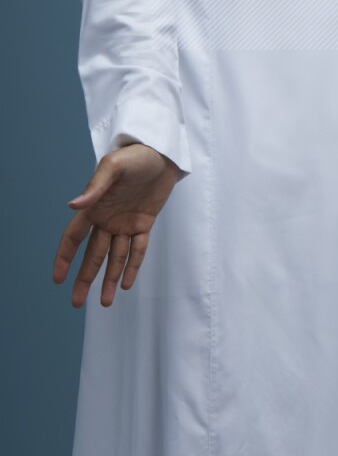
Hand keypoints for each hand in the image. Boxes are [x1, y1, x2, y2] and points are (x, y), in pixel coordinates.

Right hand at [52, 143, 180, 308]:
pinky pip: (138, 249)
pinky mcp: (144, 223)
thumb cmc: (135, 155)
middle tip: (77, 303)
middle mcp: (107, 219)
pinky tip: (127, 283)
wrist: (163, 152)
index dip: (64, 257)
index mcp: (94, 207)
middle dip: (85, 278)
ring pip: (115, 257)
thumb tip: (72, 206)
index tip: (57, 279)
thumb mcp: (113, 167)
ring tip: (106, 303)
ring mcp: (125, 223)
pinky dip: (133, 266)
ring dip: (110, 279)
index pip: (74, 236)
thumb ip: (95, 187)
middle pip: (93, 254)